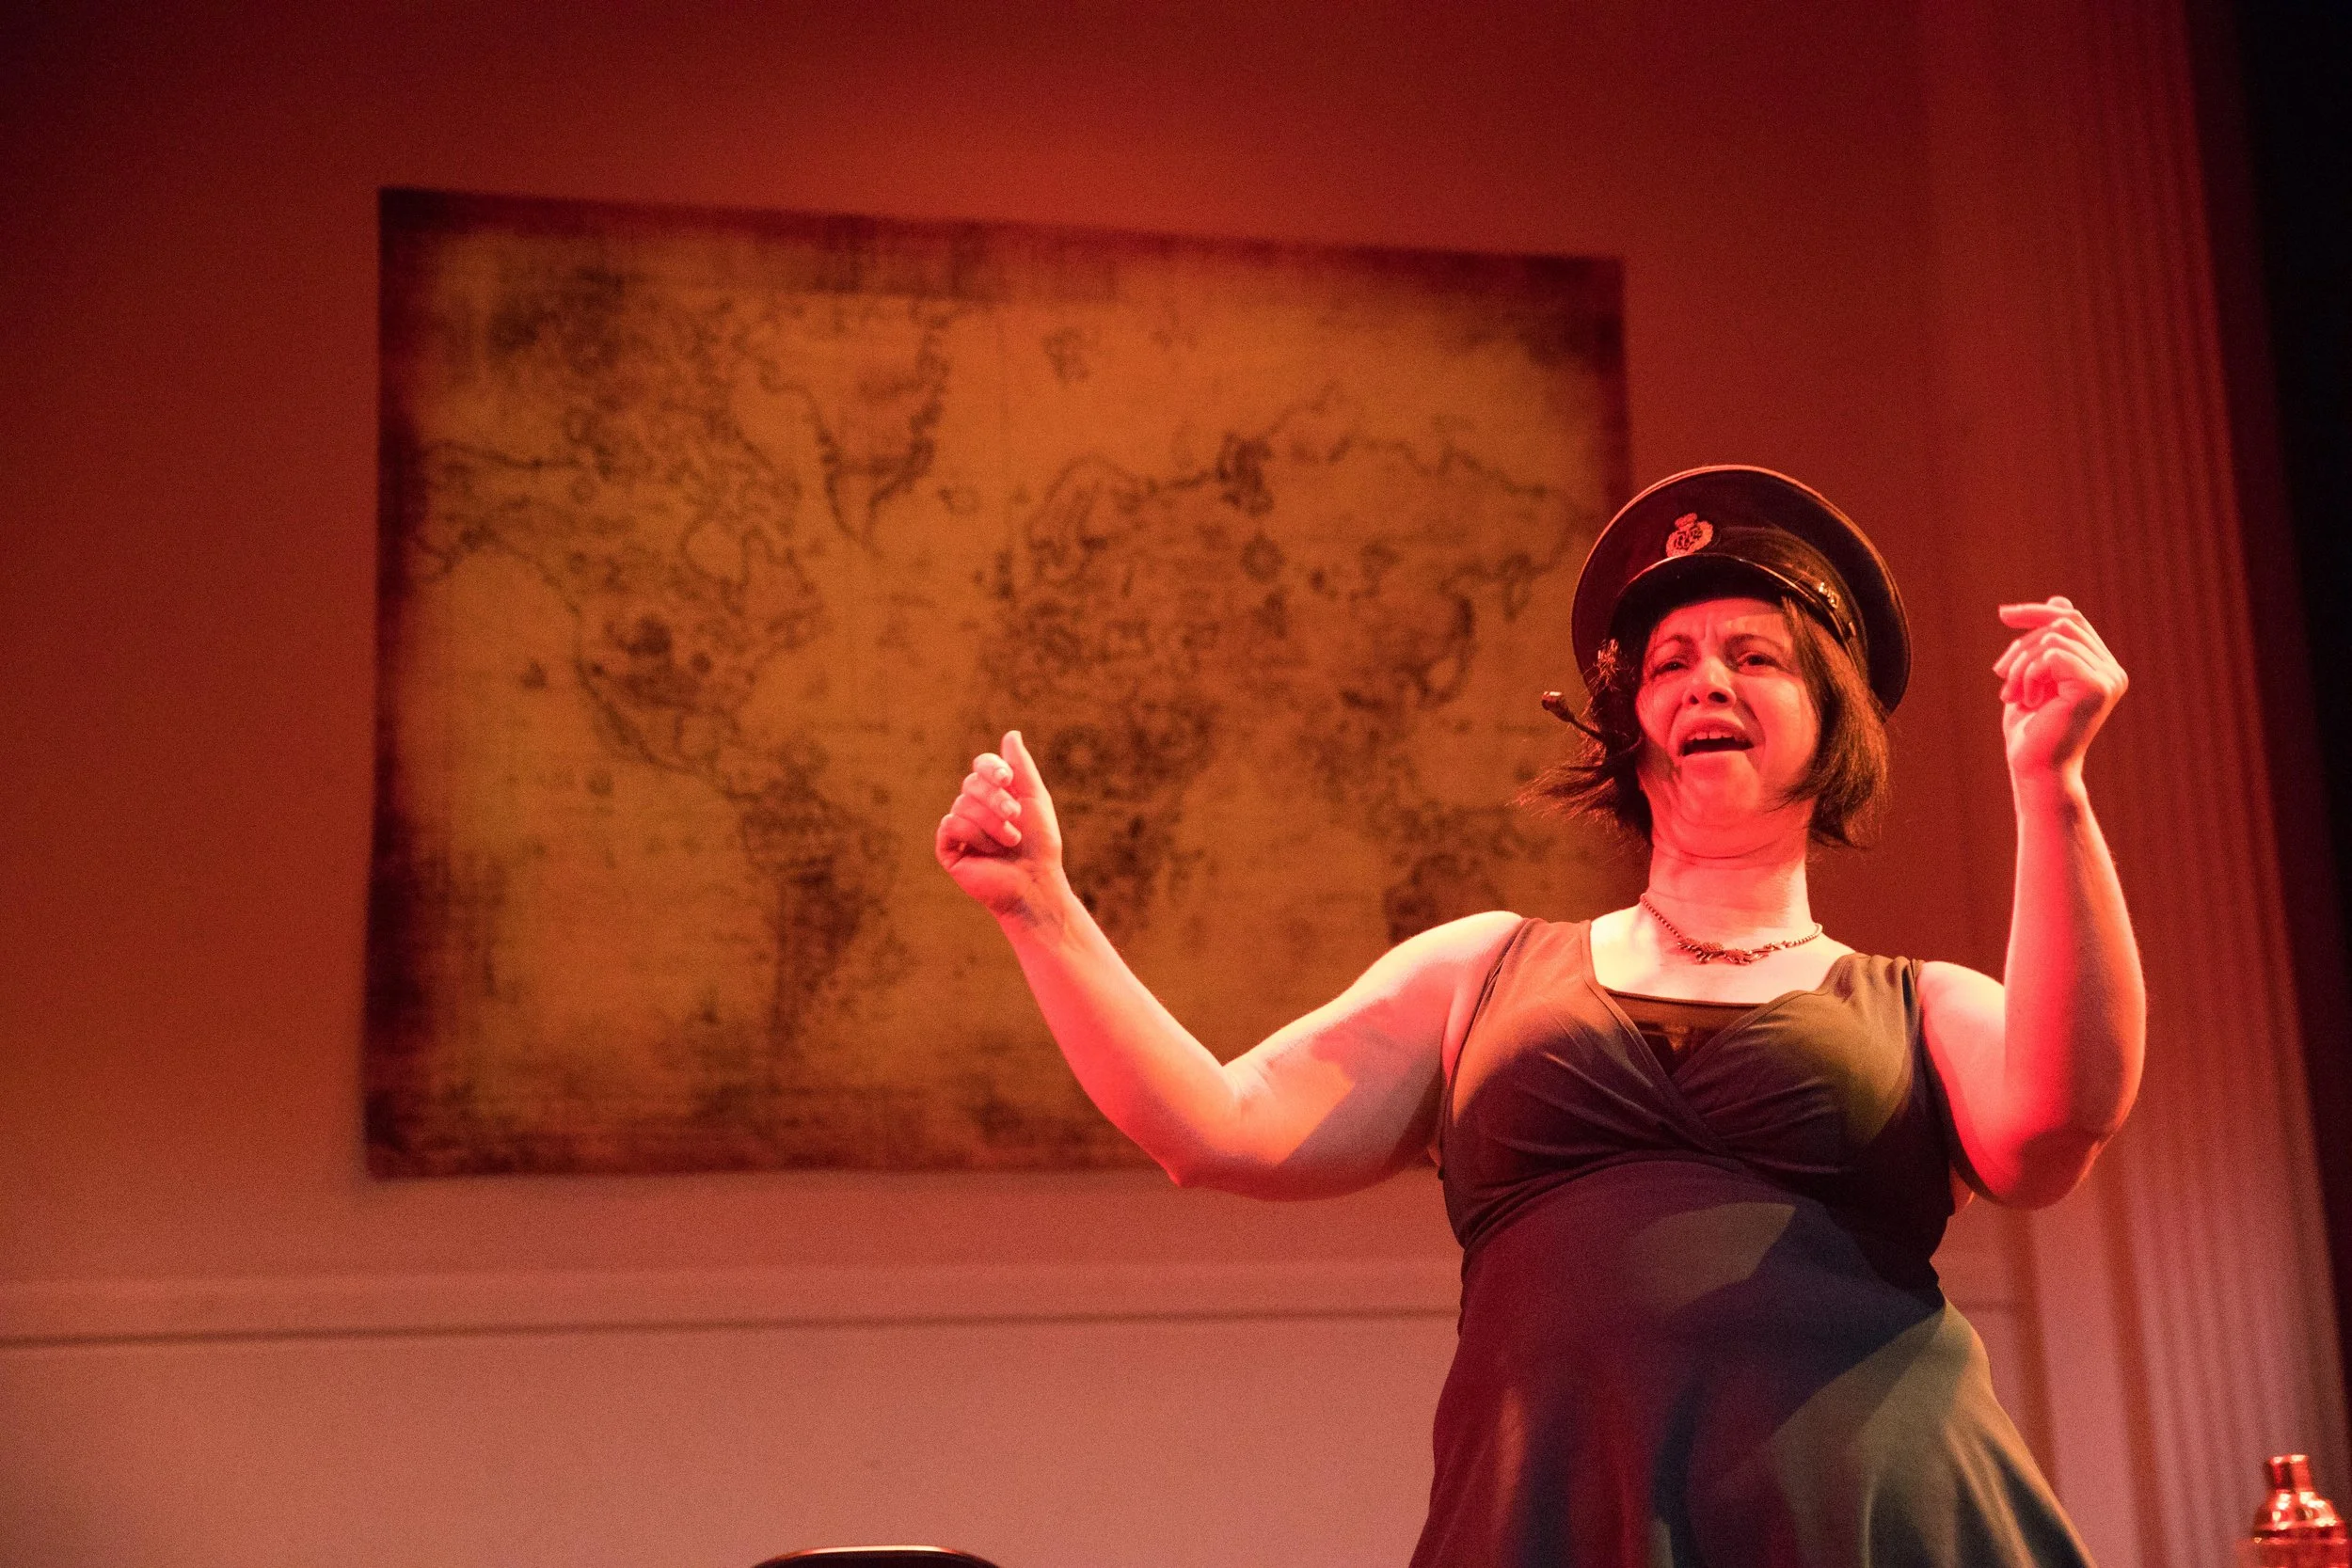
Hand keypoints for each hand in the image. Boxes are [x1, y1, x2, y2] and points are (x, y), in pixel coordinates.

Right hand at [935, 729, 1067, 921]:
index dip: (991, 768)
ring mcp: (959, 828)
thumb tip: (1011, 734)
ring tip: (1008, 843)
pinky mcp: (948, 848)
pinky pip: (950, 825)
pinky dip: (973, 835)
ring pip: (962, 804)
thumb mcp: (1035, 798)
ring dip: (991, 824)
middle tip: (1015, 818)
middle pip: (971, 784)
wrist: (1035, 882)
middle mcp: (974, 808)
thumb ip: (1021, 767)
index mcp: (994, 794)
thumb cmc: (1039, 844)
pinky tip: (988, 852)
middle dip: (996, 800)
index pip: (981, 766)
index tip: (1008, 779)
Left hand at [1994, 597, 2126, 785]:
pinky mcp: (2096, 687)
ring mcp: (2109, 679)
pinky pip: (2053, 655)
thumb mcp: (2034, 677)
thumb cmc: (2031, 730)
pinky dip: (2029, 674)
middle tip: (2001, 674)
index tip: (2003, 614)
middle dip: (2023, 644)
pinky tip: (2027, 701)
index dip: (2037, 612)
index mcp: (2101, 667)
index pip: (2071, 619)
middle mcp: (2112, 671)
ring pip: (2053, 638)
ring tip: (2012, 693)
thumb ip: (2048, 643)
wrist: (2034, 768)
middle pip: (2063, 623)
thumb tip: (2060, 600)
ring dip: (2022, 664)